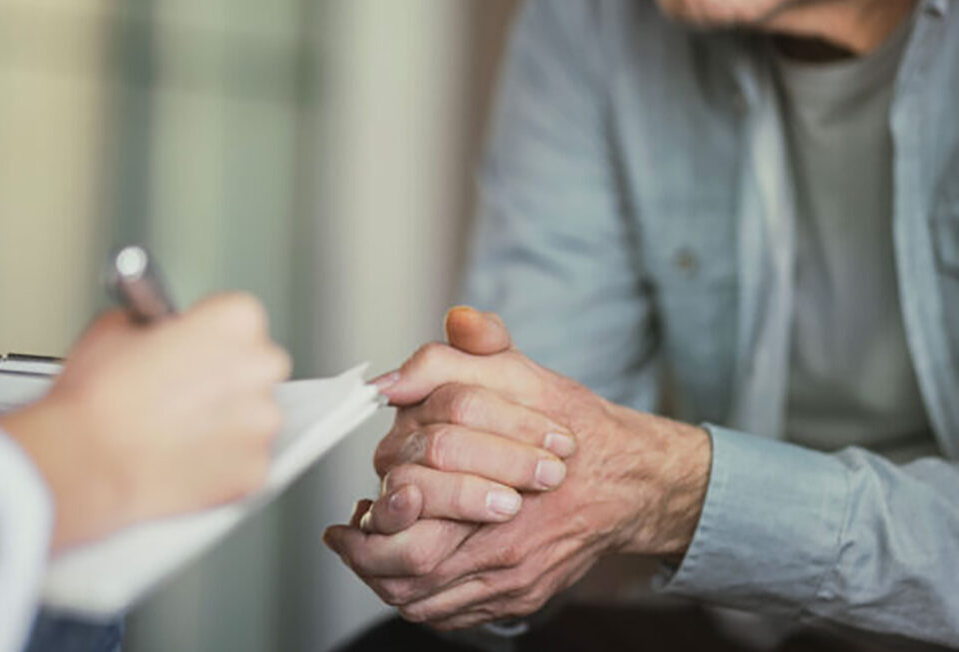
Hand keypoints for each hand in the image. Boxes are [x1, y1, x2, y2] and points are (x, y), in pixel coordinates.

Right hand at [0, 292, 291, 549]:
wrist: (84, 463)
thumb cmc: (98, 400)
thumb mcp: (115, 327)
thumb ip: (152, 322)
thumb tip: (154, 331)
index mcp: (235, 321)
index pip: (239, 317)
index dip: (208, 334)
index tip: (192, 347)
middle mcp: (260, 368)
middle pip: (256, 365)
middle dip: (226, 376)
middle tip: (183, 390)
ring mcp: (261, 423)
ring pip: (254, 416)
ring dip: (226, 421)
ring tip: (177, 429)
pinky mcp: (254, 470)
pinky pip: (245, 461)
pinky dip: (221, 463)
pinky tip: (183, 458)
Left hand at [324, 309, 709, 628]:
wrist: (631, 479)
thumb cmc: (573, 425)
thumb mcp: (520, 373)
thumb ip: (456, 359)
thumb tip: (395, 377)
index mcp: (498, 490)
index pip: (412, 520)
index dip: (371, 524)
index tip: (344, 519)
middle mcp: (505, 545)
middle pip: (412, 571)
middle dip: (368, 559)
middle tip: (345, 541)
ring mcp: (514, 578)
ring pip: (428, 601)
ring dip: (387, 581)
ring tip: (364, 557)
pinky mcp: (522, 597)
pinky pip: (455, 615)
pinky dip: (421, 600)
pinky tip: (405, 575)